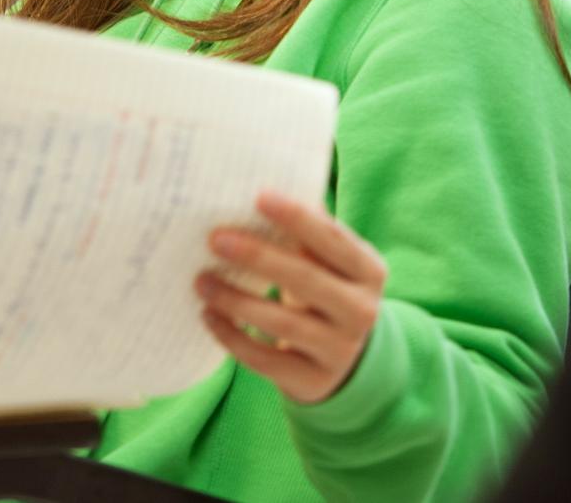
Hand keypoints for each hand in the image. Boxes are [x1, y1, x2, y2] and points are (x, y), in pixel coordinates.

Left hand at [195, 192, 387, 404]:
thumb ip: (308, 235)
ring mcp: (340, 350)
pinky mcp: (313, 381)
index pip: (332, 240)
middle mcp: (362, 311)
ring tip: (201, 280)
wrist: (346, 364)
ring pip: (283, 323)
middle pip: (306, 280)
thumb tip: (259, 190)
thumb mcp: (330, 265)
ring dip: (236, 300)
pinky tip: (207, 316)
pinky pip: (266, 359)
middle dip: (258, 257)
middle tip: (216, 238)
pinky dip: (232, 337)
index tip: (258, 197)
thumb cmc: (326, 293)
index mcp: (369, 271)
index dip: (297, 218)